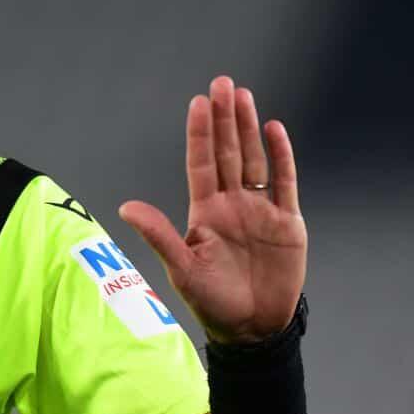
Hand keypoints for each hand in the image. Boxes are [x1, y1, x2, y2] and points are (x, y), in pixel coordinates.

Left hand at [118, 76, 306, 343]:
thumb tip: (126, 207)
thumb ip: (159, 235)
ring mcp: (260, 210)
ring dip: (249, 129)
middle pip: (227, 152)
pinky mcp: (288, 223)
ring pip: (254, 159)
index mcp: (205, 211)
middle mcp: (232, 203)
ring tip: (244, 96)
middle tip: (222, 83)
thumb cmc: (212, 301)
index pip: (200, 163)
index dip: (199, 133)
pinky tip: (274, 130)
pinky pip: (285, 183)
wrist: (252, 329)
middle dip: (225, 118)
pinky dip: (282, 156)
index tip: (197, 102)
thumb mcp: (182, 268)